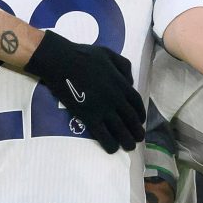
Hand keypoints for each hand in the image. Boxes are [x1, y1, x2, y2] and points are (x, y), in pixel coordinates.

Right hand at [23, 31, 144, 152]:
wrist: (61, 61)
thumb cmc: (83, 55)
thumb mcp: (109, 54)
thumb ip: (123, 66)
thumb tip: (129, 81)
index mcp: (120, 82)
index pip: (136, 102)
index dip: (140, 113)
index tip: (141, 121)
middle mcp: (115, 98)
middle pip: (130, 118)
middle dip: (136, 130)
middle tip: (138, 139)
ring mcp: (102, 108)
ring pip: (119, 128)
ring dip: (126, 140)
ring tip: (129, 147)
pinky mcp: (88, 116)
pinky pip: (102, 133)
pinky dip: (109, 143)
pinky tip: (112, 149)